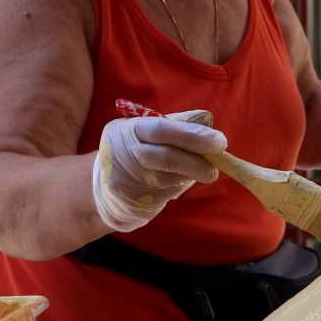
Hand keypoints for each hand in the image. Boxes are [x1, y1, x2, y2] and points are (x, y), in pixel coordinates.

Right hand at [92, 116, 226, 232]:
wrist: (101, 188)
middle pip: (164, 157)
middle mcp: (124, 154)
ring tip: (205, 171)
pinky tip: (185, 180)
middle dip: (195, 161)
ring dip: (191, 175)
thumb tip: (206, 120)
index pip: (161, 129)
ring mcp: (127, 180)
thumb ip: (174, 124)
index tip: (219, 140)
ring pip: (168, 178)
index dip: (192, 135)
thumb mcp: (144, 130)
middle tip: (216, 166)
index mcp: (127, 129)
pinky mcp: (133, 201)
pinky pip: (165, 193)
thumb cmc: (132, 150)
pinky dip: (180, 186)